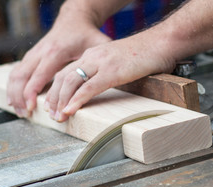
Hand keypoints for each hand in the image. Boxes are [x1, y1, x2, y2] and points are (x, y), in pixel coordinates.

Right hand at [7, 14, 110, 117]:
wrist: (73, 20)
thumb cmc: (86, 33)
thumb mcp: (97, 43)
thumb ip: (102, 59)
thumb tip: (116, 75)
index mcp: (55, 51)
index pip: (40, 74)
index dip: (33, 91)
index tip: (32, 107)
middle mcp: (41, 52)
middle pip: (22, 76)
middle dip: (20, 97)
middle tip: (25, 114)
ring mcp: (34, 53)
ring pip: (16, 74)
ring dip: (14, 94)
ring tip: (19, 111)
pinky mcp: (31, 56)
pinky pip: (16, 72)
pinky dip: (13, 87)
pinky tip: (14, 100)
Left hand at [45, 34, 175, 121]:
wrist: (160, 43)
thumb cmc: (144, 55)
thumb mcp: (117, 62)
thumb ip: (105, 72)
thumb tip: (99, 89)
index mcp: (92, 55)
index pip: (66, 73)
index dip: (56, 90)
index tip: (53, 106)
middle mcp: (92, 57)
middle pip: (63, 78)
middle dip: (54, 98)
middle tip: (51, 115)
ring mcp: (101, 63)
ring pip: (71, 82)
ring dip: (61, 101)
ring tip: (58, 117)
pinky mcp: (112, 71)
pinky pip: (89, 88)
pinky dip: (77, 100)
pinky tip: (70, 110)